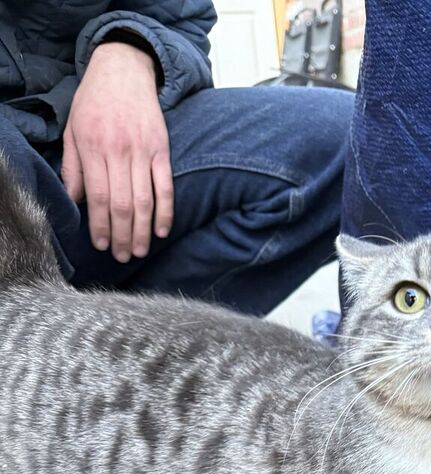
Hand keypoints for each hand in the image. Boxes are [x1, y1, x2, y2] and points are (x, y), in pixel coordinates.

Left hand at [62, 41, 174, 261]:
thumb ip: (73, 166)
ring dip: (143, 231)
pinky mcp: (161, 150)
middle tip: (123, 256)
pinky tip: (162, 231)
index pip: (97, 196)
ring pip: (144, 200)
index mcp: (93, 147)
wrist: (124, 70)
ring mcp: (143, 151)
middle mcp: (118, 151)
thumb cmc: (94, 101)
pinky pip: (165, 187)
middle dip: (122, 235)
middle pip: (122, 204)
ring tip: (140, 251)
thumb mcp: (73, 129)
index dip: (100, 225)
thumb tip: (75, 201)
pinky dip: (165, 212)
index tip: (102, 245)